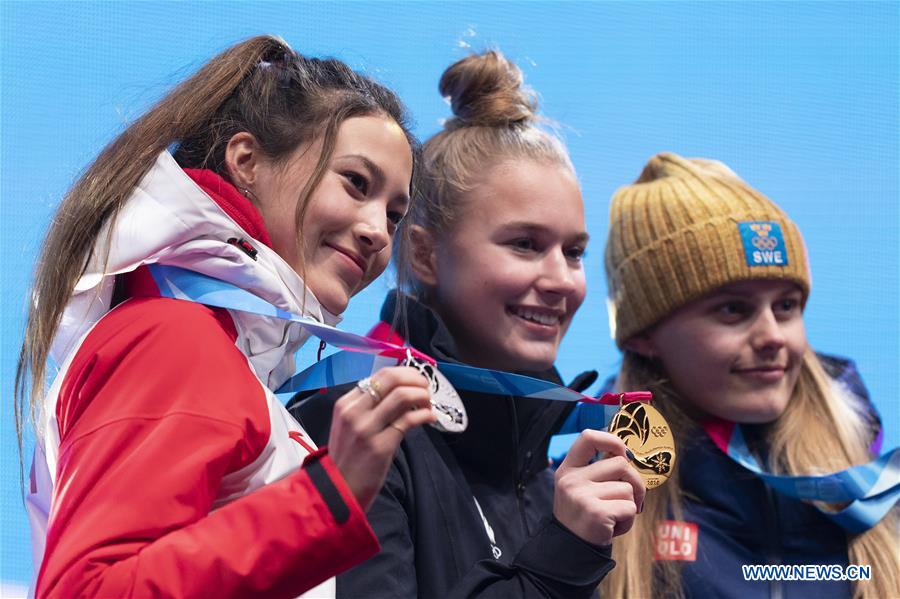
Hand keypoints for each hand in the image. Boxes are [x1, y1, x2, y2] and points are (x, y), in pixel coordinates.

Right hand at [328, 366, 435, 510]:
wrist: (338, 491)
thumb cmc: (348, 458)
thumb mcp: (349, 425)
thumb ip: (369, 407)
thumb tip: (401, 391)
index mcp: (346, 404)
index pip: (381, 375)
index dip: (405, 374)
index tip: (416, 381)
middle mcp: (354, 412)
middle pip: (392, 378)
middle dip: (415, 378)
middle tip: (426, 387)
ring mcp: (366, 429)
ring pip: (402, 395)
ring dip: (422, 395)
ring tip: (428, 404)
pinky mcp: (380, 446)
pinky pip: (409, 420)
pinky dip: (425, 414)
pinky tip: (429, 417)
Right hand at [553, 429, 645, 545]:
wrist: (571, 549)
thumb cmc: (584, 517)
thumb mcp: (580, 488)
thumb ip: (598, 471)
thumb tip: (628, 456)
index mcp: (567, 469)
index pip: (588, 437)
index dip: (611, 440)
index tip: (623, 453)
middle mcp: (572, 480)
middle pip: (620, 463)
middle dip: (634, 481)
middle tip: (629, 498)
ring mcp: (582, 496)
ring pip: (628, 487)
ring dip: (629, 505)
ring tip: (614, 516)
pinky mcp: (597, 513)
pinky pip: (629, 508)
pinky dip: (628, 520)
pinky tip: (613, 527)